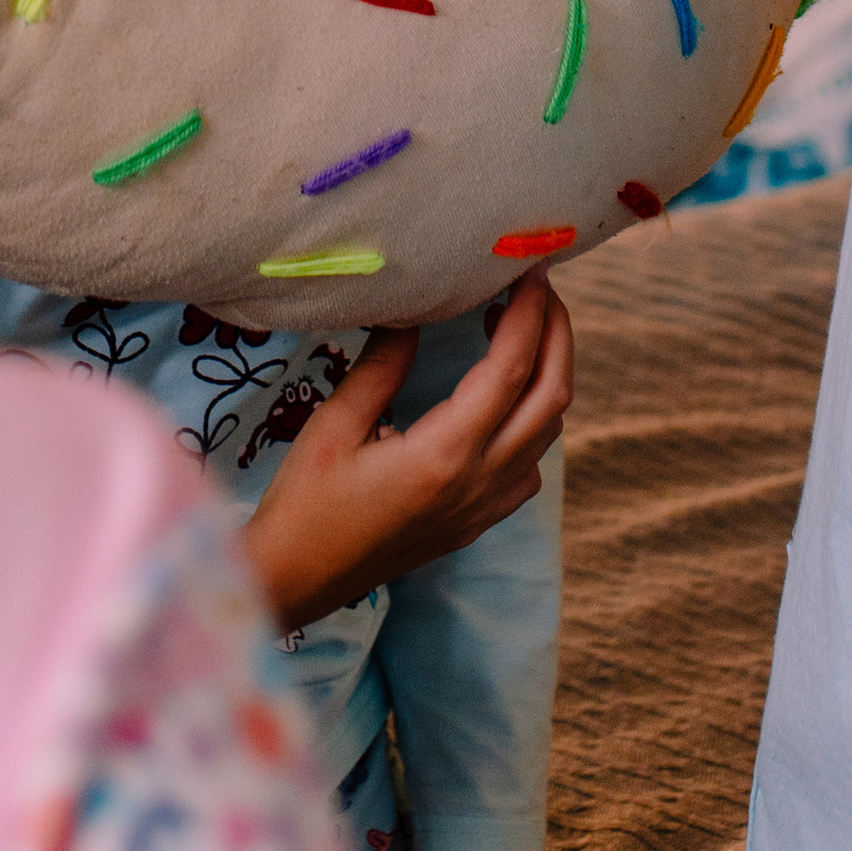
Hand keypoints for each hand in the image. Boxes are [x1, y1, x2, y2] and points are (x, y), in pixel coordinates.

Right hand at [240, 278, 573, 634]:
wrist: (295, 584)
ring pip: (547, 432)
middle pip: (551, 397)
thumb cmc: (305, 505)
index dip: (529, 310)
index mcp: (443, 455)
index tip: (531, 266)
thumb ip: (383, 365)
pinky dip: (532, 421)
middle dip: (556, 333)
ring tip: (513, 327)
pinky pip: (529, 466)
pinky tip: (499, 398)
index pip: (510, 369)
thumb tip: (415, 309)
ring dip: (546, 373)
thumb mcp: (334, 425)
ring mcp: (482, 509)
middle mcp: (477, 484)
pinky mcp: (476, 523)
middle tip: (536, 286)